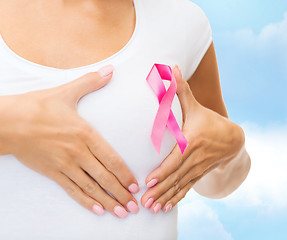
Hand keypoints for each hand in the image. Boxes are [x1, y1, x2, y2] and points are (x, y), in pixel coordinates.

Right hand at [0, 65, 139, 217]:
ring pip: (91, 188)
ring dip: (108, 201)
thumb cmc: (38, 106)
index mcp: (85, 134)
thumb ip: (92, 82)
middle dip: (121, 193)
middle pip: (104, 177)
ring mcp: (64, 165)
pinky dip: (86, 202)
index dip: (125, 174)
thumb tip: (111, 69)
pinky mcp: (52, 172)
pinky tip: (97, 210)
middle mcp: (78, 152)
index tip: (136, 186)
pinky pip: (72, 190)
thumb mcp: (67, 92)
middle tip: (135, 206)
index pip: (111, 159)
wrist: (7, 121)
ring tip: (122, 212)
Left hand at [140, 65, 244, 213]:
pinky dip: (175, 200)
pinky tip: (164, 209)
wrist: (233, 140)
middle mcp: (194, 159)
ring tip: (151, 209)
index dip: (163, 171)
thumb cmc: (209, 121)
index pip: (175, 159)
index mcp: (192, 142)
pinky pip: (185, 190)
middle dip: (159, 190)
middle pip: (175, 177)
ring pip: (179, 186)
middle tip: (144, 201)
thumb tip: (171, 67)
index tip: (148, 181)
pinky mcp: (197, 176)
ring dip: (165, 198)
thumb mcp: (196, 106)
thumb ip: (181, 90)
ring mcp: (197, 170)